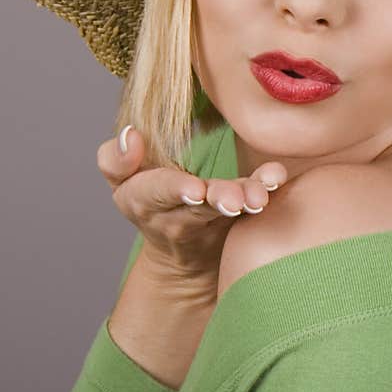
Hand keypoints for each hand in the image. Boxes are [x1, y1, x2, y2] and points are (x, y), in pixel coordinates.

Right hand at [96, 125, 287, 284]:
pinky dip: (265, 190)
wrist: (181, 257)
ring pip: (228, 210)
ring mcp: (212, 220)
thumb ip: (115, 159)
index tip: (194, 190)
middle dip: (218, 198)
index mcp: (144, 200)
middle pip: (199, 207)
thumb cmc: (148, 201)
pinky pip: (252, 207)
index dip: (174, 190)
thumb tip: (130, 135)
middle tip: (236, 200)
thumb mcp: (121, 183)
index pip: (156, 192)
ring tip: (259, 196)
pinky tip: (276, 177)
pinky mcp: (239, 218)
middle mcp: (178, 215)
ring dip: (246, 199)